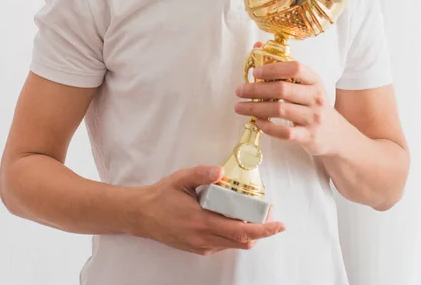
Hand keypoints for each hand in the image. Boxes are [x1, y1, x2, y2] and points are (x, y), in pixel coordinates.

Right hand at [134, 165, 285, 254]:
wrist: (141, 215)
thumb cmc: (162, 196)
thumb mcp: (181, 179)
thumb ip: (201, 173)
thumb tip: (220, 170)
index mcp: (202, 221)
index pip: (241, 231)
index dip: (263, 230)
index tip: (278, 224)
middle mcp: (204, 238)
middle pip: (242, 241)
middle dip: (260, 230)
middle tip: (268, 215)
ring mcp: (201, 246)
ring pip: (233, 244)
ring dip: (246, 232)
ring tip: (249, 213)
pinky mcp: (198, 248)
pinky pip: (222, 244)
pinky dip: (232, 234)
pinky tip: (228, 217)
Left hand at [235, 52, 340, 156]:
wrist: (334, 133)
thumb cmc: (313, 104)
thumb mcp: (306, 84)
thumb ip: (283, 67)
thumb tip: (257, 46)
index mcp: (315, 80)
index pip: (295, 68)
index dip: (273, 68)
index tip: (255, 72)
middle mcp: (316, 97)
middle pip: (282, 90)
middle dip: (256, 89)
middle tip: (239, 90)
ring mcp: (313, 118)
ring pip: (280, 110)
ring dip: (255, 108)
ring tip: (239, 107)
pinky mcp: (308, 136)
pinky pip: (284, 132)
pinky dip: (268, 127)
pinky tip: (257, 122)